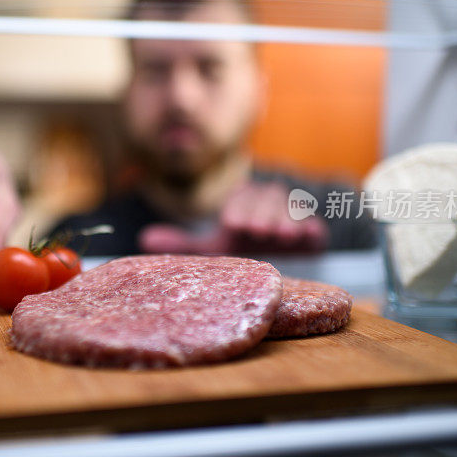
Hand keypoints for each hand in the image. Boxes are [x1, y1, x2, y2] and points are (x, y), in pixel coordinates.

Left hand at [138, 181, 327, 254]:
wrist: (283, 259)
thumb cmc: (242, 249)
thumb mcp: (213, 248)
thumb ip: (182, 243)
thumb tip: (143, 239)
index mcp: (242, 203)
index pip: (240, 197)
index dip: (237, 207)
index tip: (230, 224)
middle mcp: (267, 204)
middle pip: (265, 198)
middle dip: (259, 212)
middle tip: (254, 230)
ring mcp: (291, 216)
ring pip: (289, 206)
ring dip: (283, 218)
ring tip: (279, 235)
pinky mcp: (312, 230)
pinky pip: (313, 223)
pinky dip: (310, 227)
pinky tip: (307, 235)